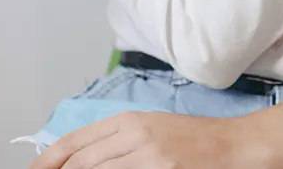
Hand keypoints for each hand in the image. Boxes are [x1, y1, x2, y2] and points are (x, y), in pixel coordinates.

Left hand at [30, 111, 273, 168]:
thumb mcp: (152, 128)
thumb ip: (116, 140)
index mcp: (129, 120)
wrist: (235, 145)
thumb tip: (78, 159)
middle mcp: (135, 135)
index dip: (48, 161)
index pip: (74, 143)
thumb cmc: (195, 138)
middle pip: (81, 163)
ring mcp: (149, 157)